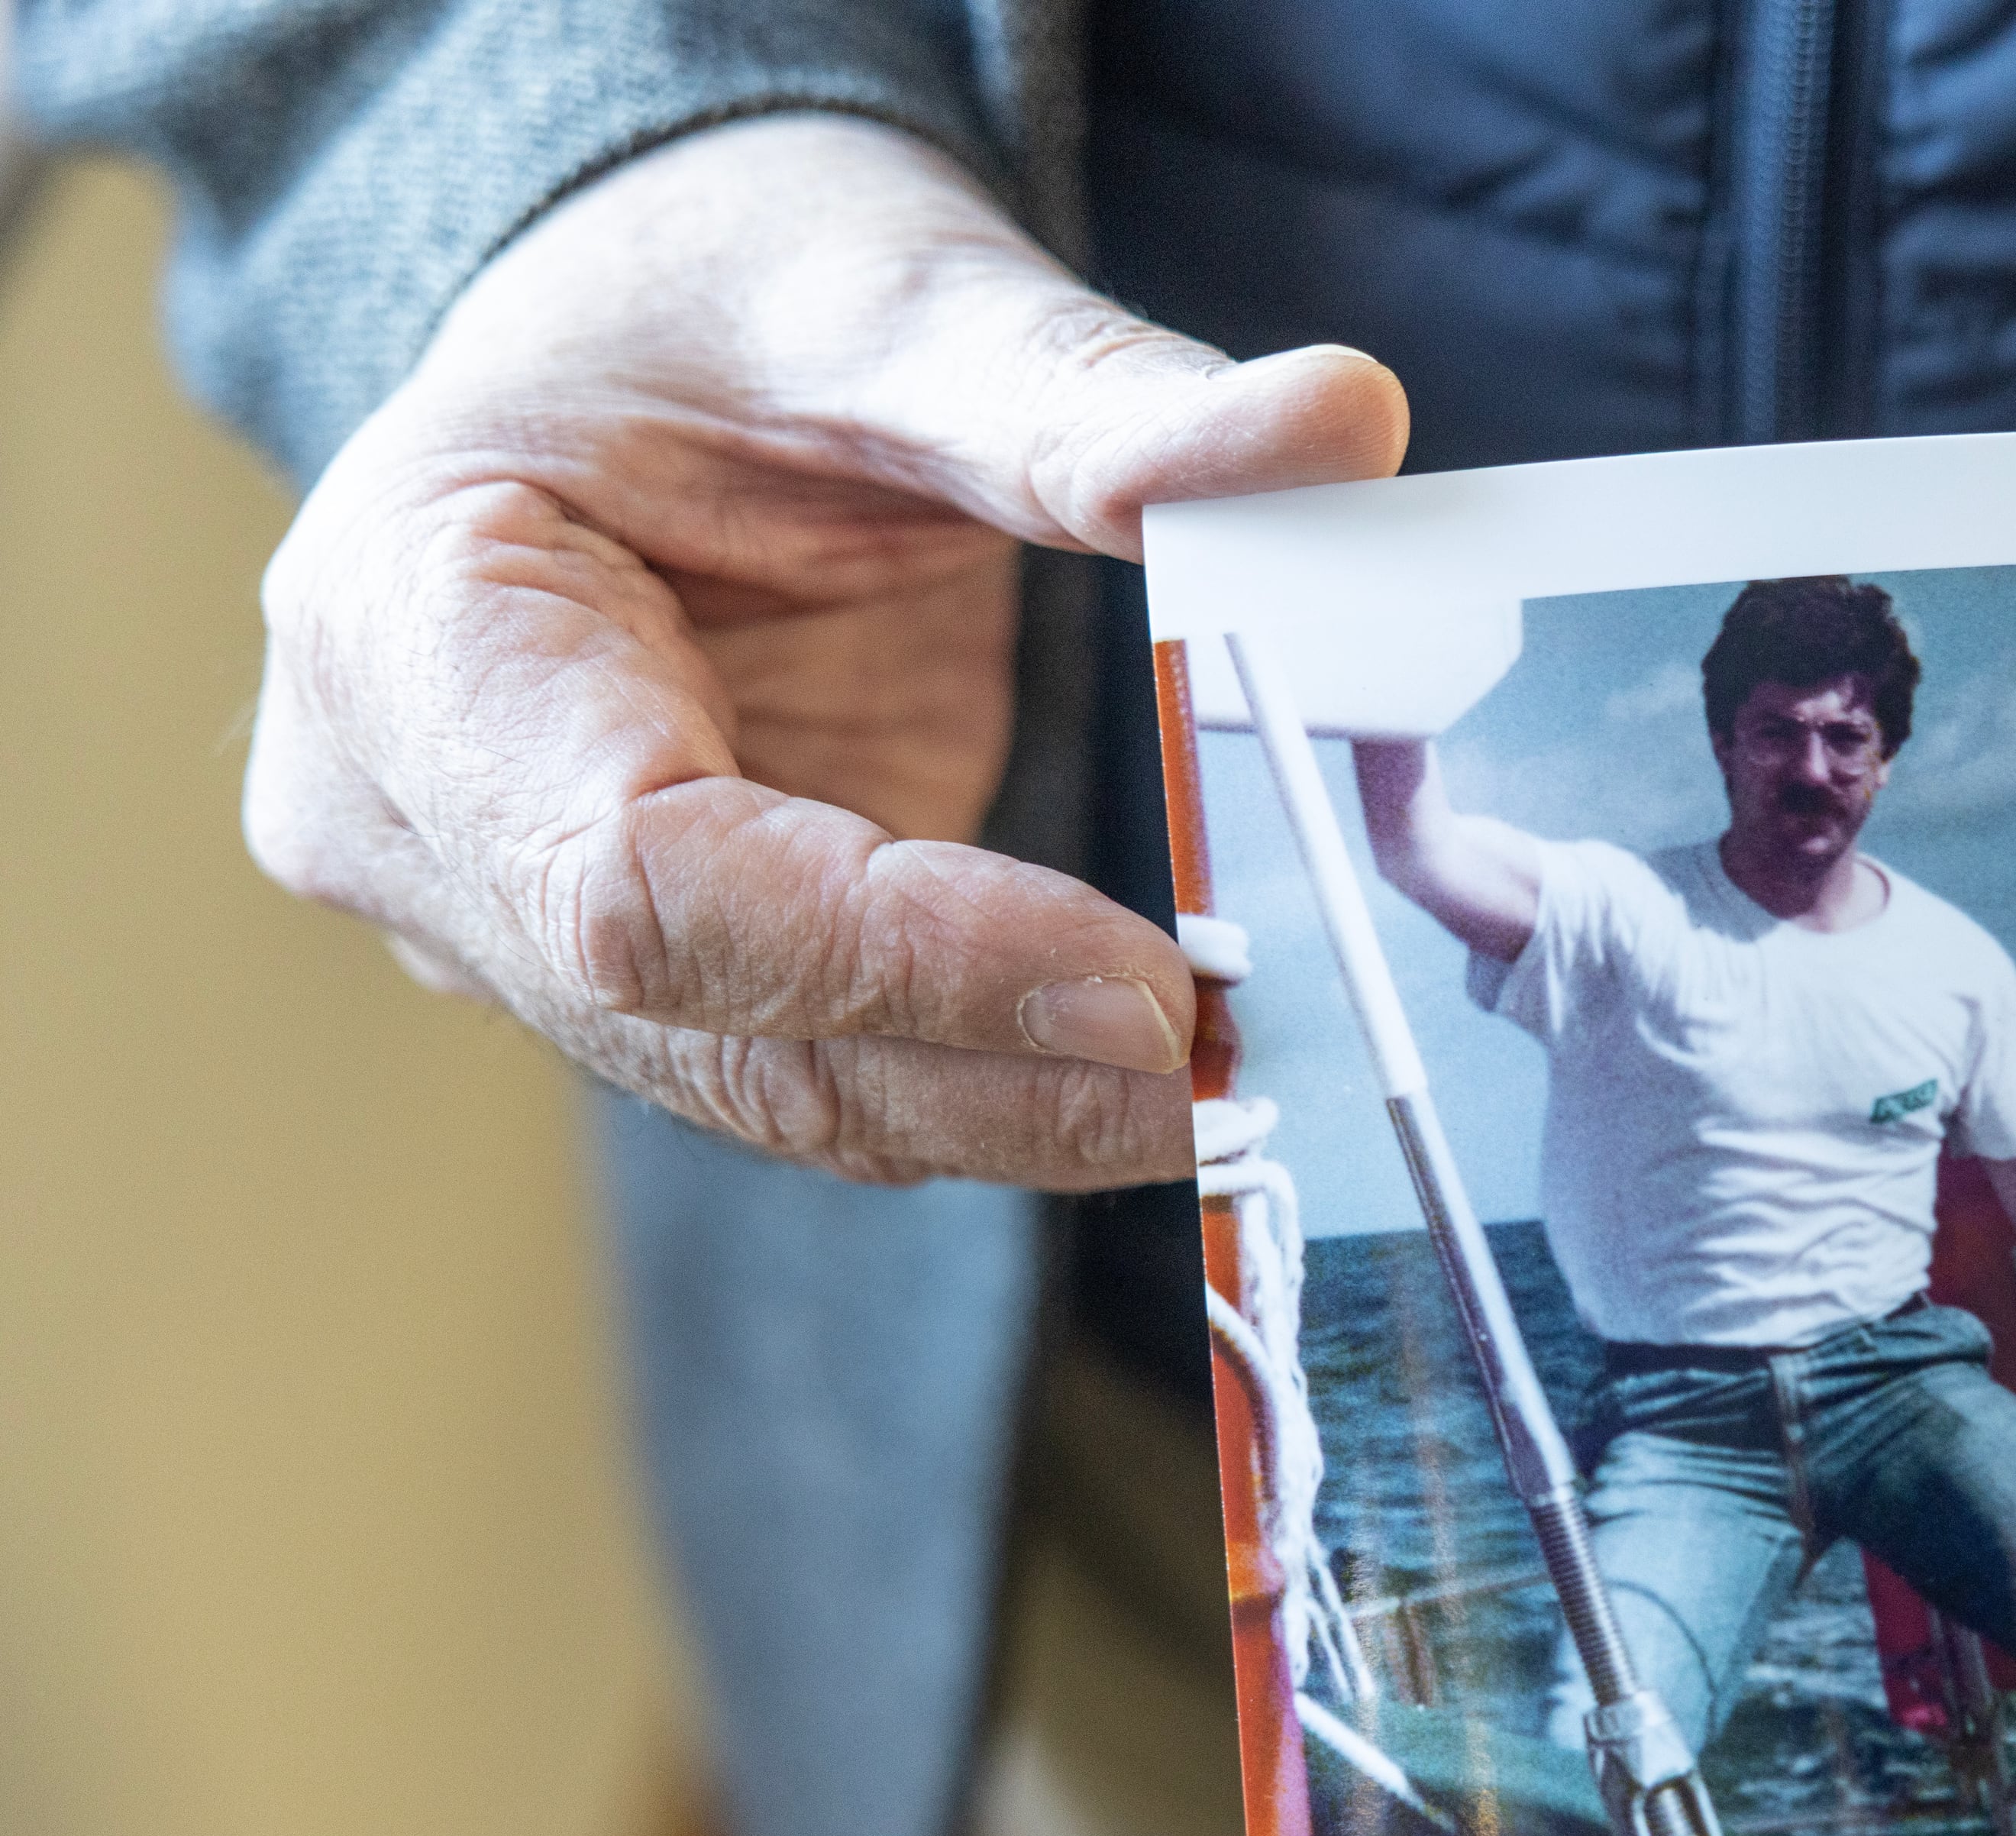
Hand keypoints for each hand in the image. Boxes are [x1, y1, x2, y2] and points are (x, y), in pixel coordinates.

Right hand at [249, 114, 1403, 1185]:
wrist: (654, 325)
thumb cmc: (728, 287)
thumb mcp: (901, 299)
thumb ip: (1096, 401)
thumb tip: (1348, 423)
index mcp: (410, 627)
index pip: (644, 884)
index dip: (911, 959)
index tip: (1149, 984)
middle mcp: (421, 820)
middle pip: (720, 1032)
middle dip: (999, 1076)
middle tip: (1248, 1082)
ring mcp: (520, 922)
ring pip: (784, 1091)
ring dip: (1024, 1110)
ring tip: (1245, 1089)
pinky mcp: (662, 970)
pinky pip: (834, 1066)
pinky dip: (1005, 1080)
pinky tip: (1173, 1073)